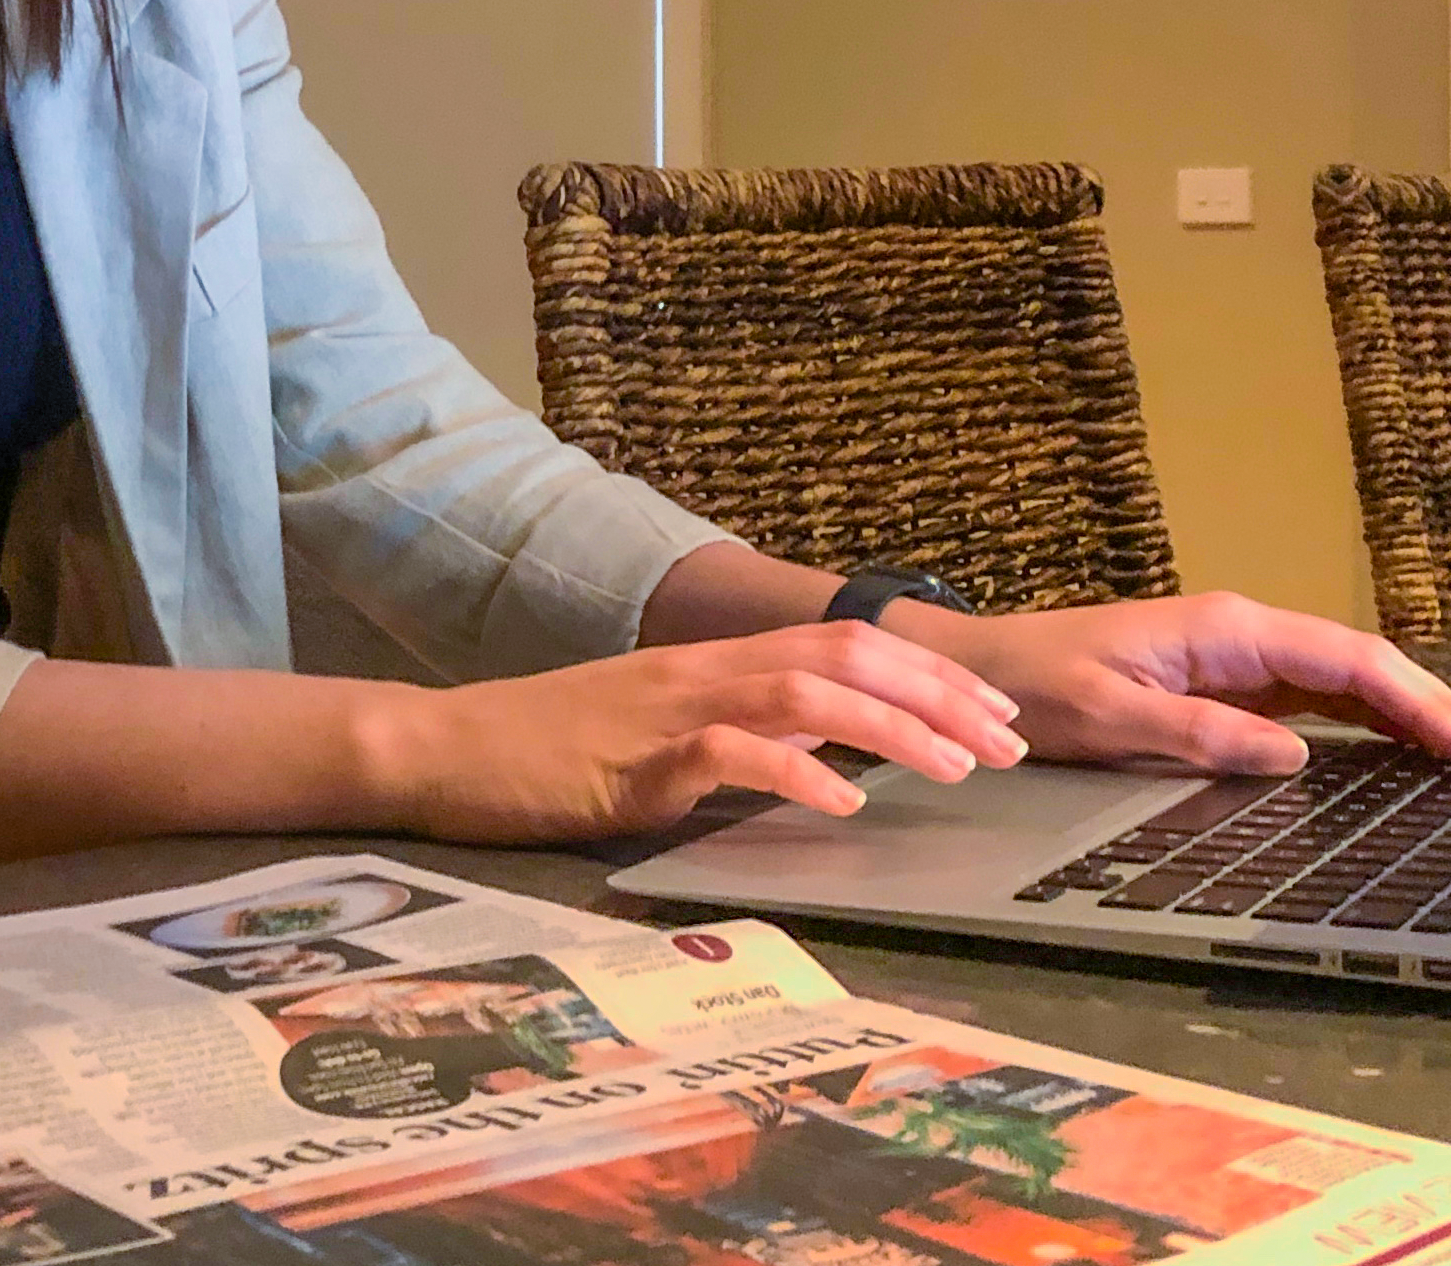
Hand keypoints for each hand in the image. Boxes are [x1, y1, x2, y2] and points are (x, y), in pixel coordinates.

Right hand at [367, 619, 1030, 845]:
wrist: (440, 749)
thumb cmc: (544, 752)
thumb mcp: (658, 735)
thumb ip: (736, 737)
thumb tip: (824, 761)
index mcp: (714, 663)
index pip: (844, 642)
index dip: (930, 675)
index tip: (996, 717)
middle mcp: (702, 670)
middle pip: (845, 652)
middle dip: (939, 695)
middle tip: (1010, 743)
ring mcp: (669, 709)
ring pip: (804, 691)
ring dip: (891, 729)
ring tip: (954, 768)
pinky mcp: (635, 760)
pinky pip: (729, 754)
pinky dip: (795, 775)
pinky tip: (842, 807)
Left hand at [884, 592, 1450, 775]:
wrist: (985, 670)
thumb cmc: (1040, 688)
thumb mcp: (1113, 716)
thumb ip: (1203, 735)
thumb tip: (1298, 756)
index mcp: (1228, 631)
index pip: (1349, 662)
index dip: (1420, 703)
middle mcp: (1244, 635)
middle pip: (1364, 667)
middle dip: (1439, 707)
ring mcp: (1238, 659)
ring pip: (1348, 683)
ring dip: (1413, 716)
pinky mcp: (1226, 686)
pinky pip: (1315, 702)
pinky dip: (1367, 725)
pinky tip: (1404, 755)